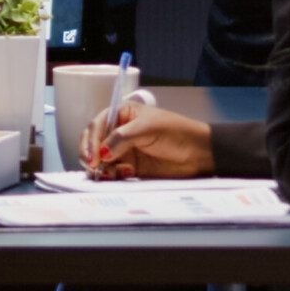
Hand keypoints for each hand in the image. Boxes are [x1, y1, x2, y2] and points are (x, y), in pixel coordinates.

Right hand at [79, 101, 215, 179]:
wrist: (198, 153)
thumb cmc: (176, 132)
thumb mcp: (147, 128)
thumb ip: (122, 138)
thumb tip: (103, 153)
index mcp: (122, 114)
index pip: (97, 125)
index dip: (91, 140)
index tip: (92, 156)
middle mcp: (119, 132)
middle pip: (93, 143)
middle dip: (91, 155)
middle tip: (94, 167)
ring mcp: (124, 151)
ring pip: (100, 160)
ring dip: (101, 168)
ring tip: (112, 172)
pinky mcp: (130, 167)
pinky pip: (112, 173)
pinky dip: (112, 176)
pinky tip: (126, 173)